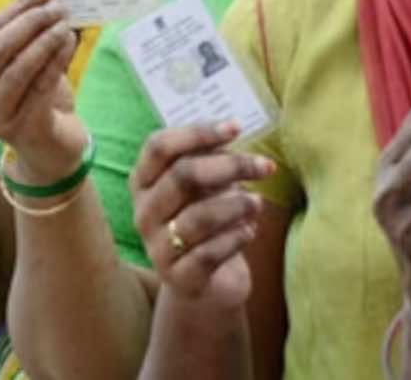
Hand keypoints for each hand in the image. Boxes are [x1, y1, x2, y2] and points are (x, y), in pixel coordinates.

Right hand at [0, 0, 83, 179]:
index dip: (16, 9)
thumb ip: (29, 37)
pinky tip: (69, 42)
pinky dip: (56, 60)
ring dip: (43, 40)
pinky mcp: (20, 129)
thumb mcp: (29, 67)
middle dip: (29, 22)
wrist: (52, 149)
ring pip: (18, 68)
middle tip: (57, 6)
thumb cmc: (40, 102)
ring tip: (64, 22)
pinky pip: (40, 87)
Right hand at [131, 123, 273, 307]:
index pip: (159, 146)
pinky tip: (250, 231)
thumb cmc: (209, 220)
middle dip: (232, 166)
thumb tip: (232, 131)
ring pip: (199, 216)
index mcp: (144, 181)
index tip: (236, 127)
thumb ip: (211, 159)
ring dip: (238, 205)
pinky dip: (237, 237)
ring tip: (258, 203)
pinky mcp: (179, 277)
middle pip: (183, 175)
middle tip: (266, 167)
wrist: (207, 282)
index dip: (197, 133)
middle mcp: (144, 212)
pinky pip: (210, 252)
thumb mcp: (206, 186)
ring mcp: (157, 247)